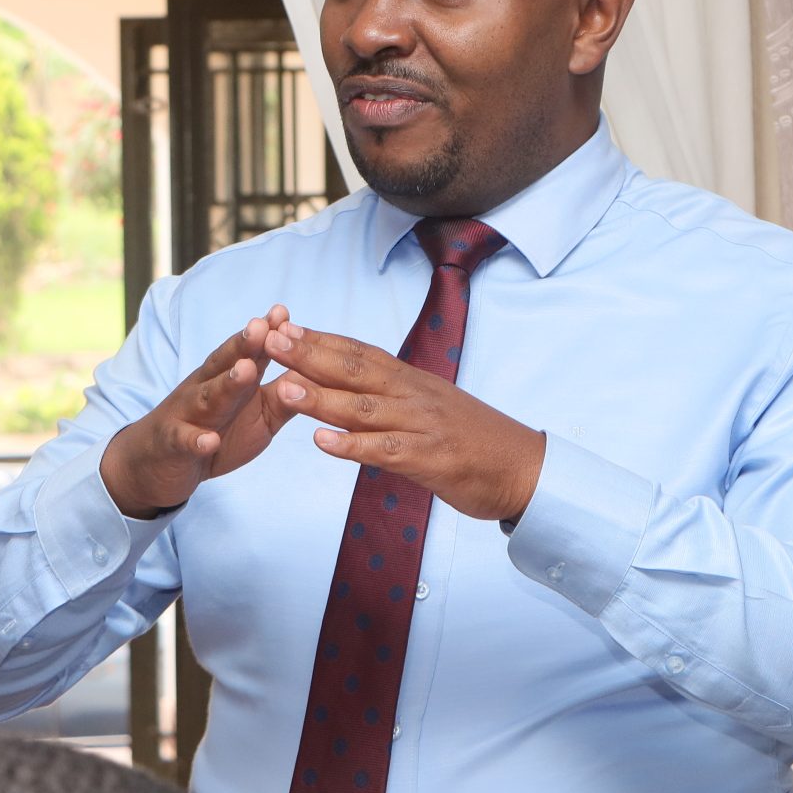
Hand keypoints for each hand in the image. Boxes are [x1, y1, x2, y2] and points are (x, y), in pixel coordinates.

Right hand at [100, 310, 306, 518]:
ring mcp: (187, 415)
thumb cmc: (213, 432)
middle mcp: (205, 389)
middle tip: (262, 326)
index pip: (247, 352)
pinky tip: (208, 441)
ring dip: (226, 383)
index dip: (264, 333)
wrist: (156, 464)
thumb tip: (317, 374)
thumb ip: (283, 396)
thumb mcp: (256, 416)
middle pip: (224, 364)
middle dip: (244, 345)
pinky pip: (185, 441)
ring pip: (207, 397)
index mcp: (226, 379)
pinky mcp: (174, 445)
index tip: (282, 312)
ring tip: (245, 370)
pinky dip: (196, 441)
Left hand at [264, 323, 546, 523]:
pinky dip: (352, 447)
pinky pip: (385, 452)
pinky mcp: (430, 459)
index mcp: (411, 381)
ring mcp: (421, 426)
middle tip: (268, 339)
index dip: (320, 339)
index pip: (359, 352)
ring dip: (320, 397)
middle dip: (308, 354)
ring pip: (362, 408)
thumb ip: (391, 397)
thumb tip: (351, 386)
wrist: (524, 467)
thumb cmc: (474, 439)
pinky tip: (322, 443)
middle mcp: (413, 395)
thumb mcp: (430, 407)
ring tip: (282, 387)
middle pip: (354, 370)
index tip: (282, 325)